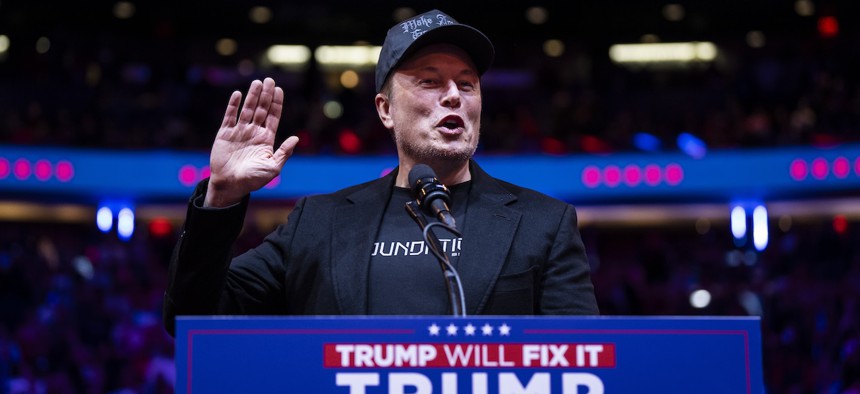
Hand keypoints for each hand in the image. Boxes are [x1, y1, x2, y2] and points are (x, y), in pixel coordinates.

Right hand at [205, 78, 298, 206]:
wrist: (230, 185)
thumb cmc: (253, 180)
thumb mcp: (273, 168)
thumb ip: (284, 153)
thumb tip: (296, 138)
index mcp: (266, 139)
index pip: (273, 117)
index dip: (276, 103)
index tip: (279, 90)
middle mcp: (254, 132)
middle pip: (262, 109)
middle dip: (266, 95)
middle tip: (269, 80)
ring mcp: (239, 132)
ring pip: (247, 109)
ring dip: (252, 96)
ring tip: (257, 82)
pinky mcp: (225, 134)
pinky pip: (229, 116)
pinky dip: (233, 105)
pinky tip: (238, 94)